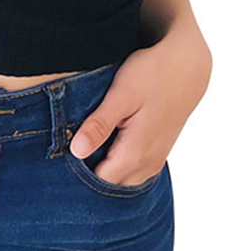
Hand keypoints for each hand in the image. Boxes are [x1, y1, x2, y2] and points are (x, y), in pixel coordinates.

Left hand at [68, 27, 212, 185]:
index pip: (98, 183)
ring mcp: (155, 160)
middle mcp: (147, 164)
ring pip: (122, 180)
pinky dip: (117, 161)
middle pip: (109, 185)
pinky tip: (106, 140)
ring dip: (103, 166)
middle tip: (71, 146)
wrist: (187, 65)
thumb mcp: (121, 95)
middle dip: (88, 173)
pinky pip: (132, 170)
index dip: (77, 173)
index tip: (63, 155)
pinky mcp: (157, 153)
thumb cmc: (153, 75)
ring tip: (88, 140)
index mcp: (135, 153)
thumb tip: (76, 151)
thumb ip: (99, 125)